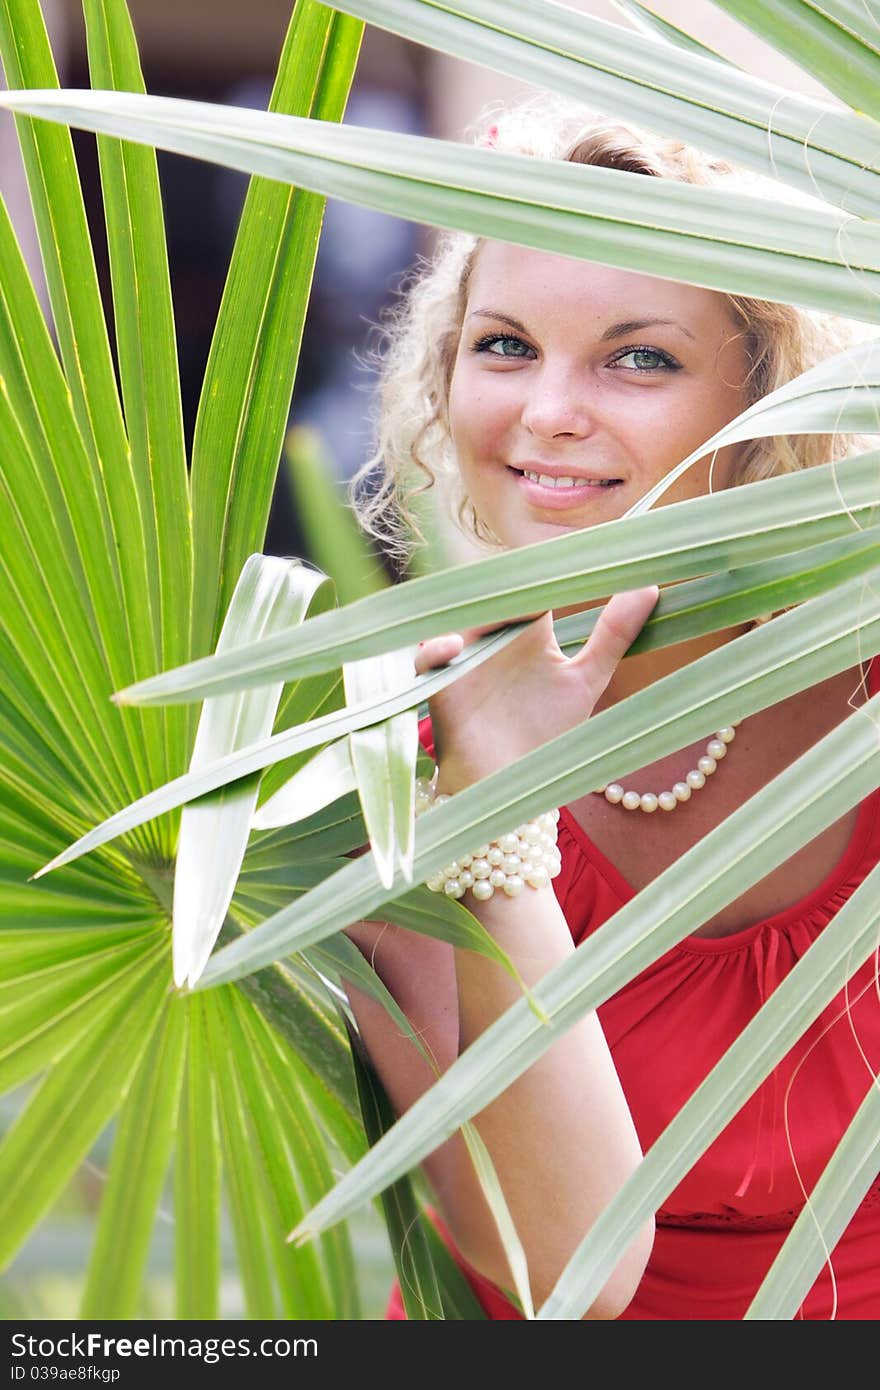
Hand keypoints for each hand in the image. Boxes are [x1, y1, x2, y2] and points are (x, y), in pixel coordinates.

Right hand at [414, 587, 658, 792]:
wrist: (512, 785)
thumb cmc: (545, 733)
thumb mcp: (585, 681)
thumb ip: (613, 636)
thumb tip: (651, 587)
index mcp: (528, 628)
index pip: (533, 581)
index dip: (548, 564)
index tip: (572, 548)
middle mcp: (494, 634)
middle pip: (494, 589)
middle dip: (507, 578)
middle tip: (531, 567)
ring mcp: (464, 656)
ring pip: (458, 615)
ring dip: (472, 607)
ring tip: (497, 604)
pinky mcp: (440, 685)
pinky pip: (426, 658)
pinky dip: (436, 650)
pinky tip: (454, 648)